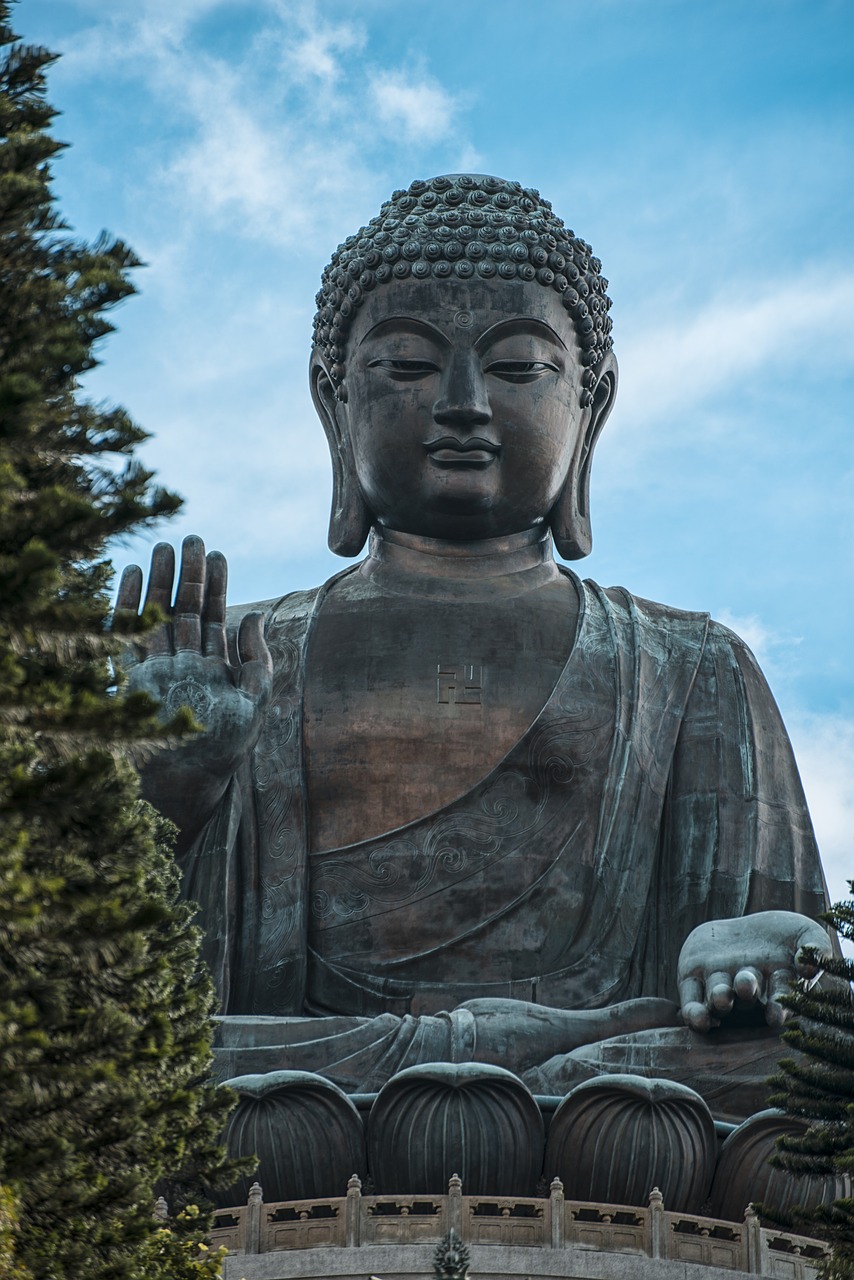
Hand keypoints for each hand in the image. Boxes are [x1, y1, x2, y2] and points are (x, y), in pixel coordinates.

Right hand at [115, 535, 272, 837]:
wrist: (190, 780)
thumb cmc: (226, 745)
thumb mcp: (254, 699)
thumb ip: (258, 659)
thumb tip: (255, 616)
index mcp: (210, 666)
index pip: (212, 615)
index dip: (215, 584)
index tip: (218, 553)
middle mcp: (181, 663)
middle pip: (182, 608)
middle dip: (187, 574)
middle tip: (191, 538)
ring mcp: (154, 667)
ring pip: (155, 614)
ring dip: (159, 580)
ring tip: (163, 546)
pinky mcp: (129, 674)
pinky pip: (126, 632)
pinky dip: (128, 604)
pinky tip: (132, 574)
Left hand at [677, 910, 831, 1031]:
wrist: (743, 925)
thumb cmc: (782, 933)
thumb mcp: (805, 933)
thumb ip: (814, 948)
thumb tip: (808, 968)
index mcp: (775, 984)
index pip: (778, 996)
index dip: (777, 1007)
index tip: (776, 1015)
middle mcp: (747, 991)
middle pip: (745, 996)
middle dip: (746, 992)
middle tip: (747, 986)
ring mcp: (719, 984)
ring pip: (718, 997)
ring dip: (720, 999)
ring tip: (723, 997)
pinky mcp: (693, 978)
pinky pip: (691, 1000)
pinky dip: (694, 1012)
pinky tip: (698, 1018)